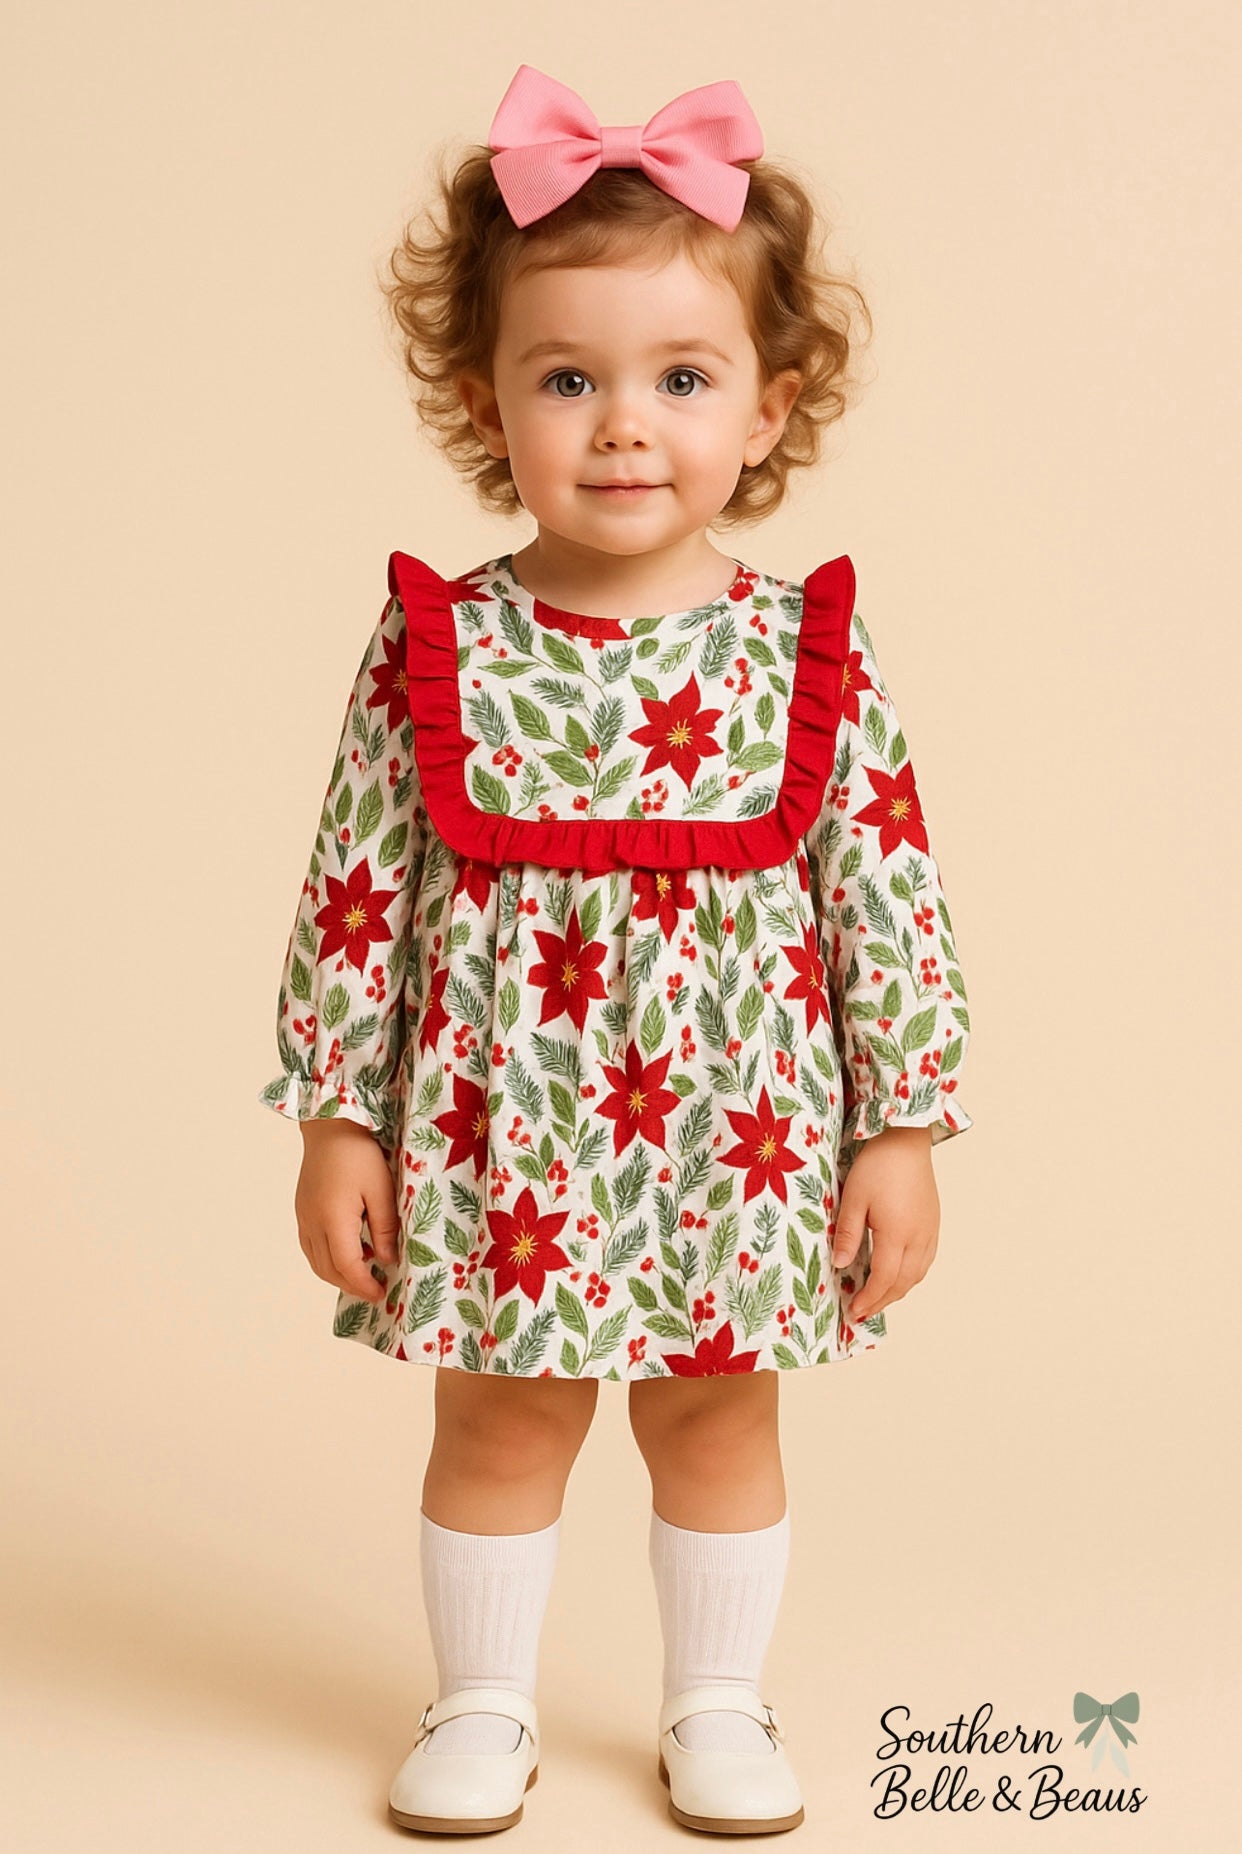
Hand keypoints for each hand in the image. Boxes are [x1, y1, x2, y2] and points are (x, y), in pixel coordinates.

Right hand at [294, 1119, 401, 1302]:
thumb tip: (387, 1259)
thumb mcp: (382, 1189)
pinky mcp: (302, 1209)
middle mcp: (312, 1223)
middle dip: (351, 1285)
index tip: (381, 1294)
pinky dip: (327, 1259)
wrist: (330, 1126)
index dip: (363, 1285)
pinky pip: (311, 1246)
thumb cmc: (359, 1153)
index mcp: (333, 1219)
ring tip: (363, 1274)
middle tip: (374, 1290)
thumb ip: (385, 1227)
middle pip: (327, 1270)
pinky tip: (348, 1252)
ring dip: (337, 1274)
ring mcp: (303, 1217)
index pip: (346, 1266)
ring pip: (316, 1261)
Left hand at [830, 1125, 938, 1321]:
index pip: (883, 1279)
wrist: (905, 1140)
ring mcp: (930, 1231)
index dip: (869, 1299)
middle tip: (862, 1311)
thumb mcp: (853, 1198)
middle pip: (902, 1282)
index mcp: (897, 1234)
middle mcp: (918, 1237)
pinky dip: (911, 1275)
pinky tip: (898, 1275)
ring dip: (898, 1291)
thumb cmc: (877, 1165)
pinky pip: (926, 1260)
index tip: (853, 1311)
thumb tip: (840, 1266)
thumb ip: (847, 1234)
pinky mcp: (933, 1222)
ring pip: (917, 1274)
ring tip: (877, 1298)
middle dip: (882, 1301)